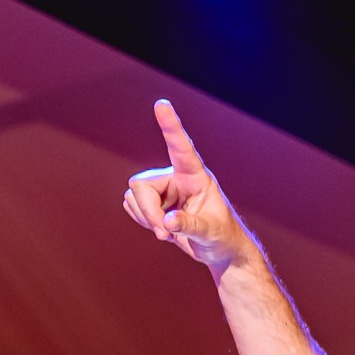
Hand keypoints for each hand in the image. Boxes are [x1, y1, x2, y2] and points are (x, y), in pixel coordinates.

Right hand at [121, 100, 255, 272]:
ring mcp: (162, 188)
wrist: (219, 251)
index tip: (162, 104)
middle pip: (141, 184)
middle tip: (164, 234)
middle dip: (148, 212)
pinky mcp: (153, 200)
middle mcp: (176, 176)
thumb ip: (190, 226)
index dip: (171, 127)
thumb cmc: (222, 237)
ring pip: (134, 196)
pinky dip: (143, 220)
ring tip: (168, 233)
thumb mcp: (211, 233)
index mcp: (196, 176)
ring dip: (146, 218)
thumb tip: (167, 222)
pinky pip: (131, 205)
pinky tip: (161, 227)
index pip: (181, 147)